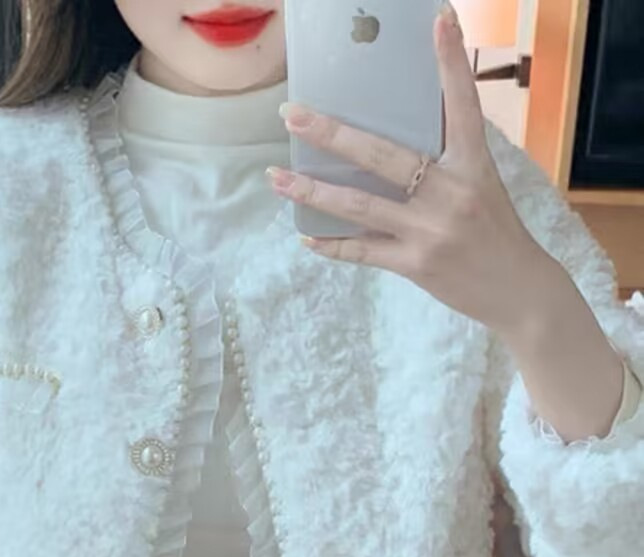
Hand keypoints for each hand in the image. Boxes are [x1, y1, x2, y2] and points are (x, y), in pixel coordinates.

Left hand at [266, 3, 551, 334]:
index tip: (439, 20)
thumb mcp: (483, 183)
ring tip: (277, 178)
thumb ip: (450, 154)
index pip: (462, 105)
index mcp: (473, 164)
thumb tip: (411, 124)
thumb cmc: (497, 231)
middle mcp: (450, 193)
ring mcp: (429, 231)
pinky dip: (333, 244)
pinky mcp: (415, 264)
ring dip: (313, 191)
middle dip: (333, 135)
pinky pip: (363, 251)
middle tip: (293, 115)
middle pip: (383, 157)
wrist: (518, 291)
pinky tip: (306, 235)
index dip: (451, 63)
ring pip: (360, 207)